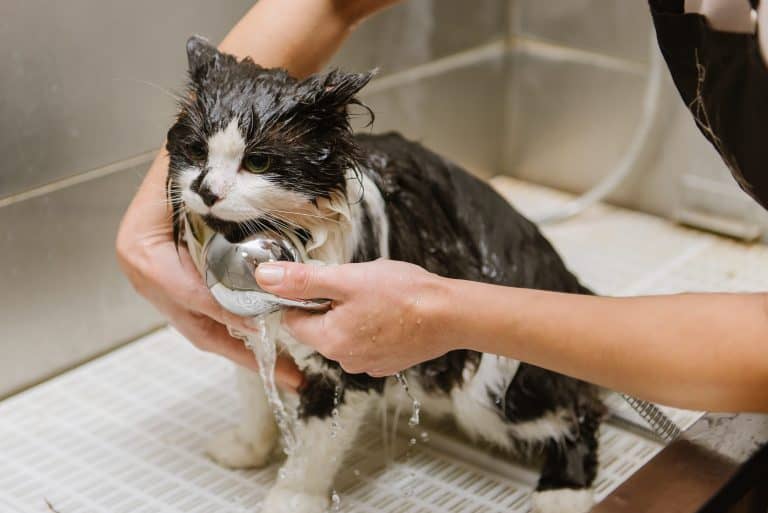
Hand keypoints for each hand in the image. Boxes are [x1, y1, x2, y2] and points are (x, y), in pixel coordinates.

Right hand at [116, 154, 303, 389]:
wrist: (189, 145)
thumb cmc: (193, 157)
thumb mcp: (202, 184)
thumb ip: (221, 209)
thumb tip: (260, 256)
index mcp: (142, 248)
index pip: (187, 292)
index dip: (224, 310)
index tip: (260, 324)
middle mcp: (145, 271)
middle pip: (196, 324)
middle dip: (243, 352)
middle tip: (286, 372)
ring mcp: (158, 283)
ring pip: (203, 327)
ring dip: (243, 348)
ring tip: (283, 367)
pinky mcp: (176, 285)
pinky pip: (206, 317)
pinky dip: (236, 330)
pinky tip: (264, 342)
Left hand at [255, 259, 453, 375]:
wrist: (451, 315)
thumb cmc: (403, 294)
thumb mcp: (347, 278)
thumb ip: (303, 280)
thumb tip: (265, 278)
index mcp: (329, 340)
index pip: (292, 320)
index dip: (305, 297)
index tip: (328, 283)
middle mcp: (345, 360)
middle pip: (319, 328)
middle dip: (331, 306)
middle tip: (358, 287)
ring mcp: (368, 365)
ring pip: (343, 335)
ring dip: (352, 316)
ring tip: (379, 299)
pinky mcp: (387, 364)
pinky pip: (366, 344)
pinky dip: (372, 328)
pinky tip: (391, 314)